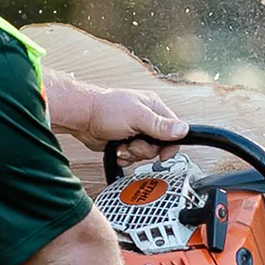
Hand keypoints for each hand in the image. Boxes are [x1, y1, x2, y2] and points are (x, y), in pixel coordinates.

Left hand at [44, 69, 187, 163]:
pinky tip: (116, 148)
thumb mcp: (137, 117)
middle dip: (144, 149)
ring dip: (132, 153)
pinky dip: (124, 157)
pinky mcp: (125, 141)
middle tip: (133, 144)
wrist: (82, 117)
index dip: (170, 145)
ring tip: (122, 144)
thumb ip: (160, 125)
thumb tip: (182, 129)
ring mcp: (135, 131)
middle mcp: (146, 119)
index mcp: (154, 108)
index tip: (163, 153)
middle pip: (159, 145)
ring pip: (145, 153)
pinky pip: (132, 157)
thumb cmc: (105, 109)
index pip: (174, 130)